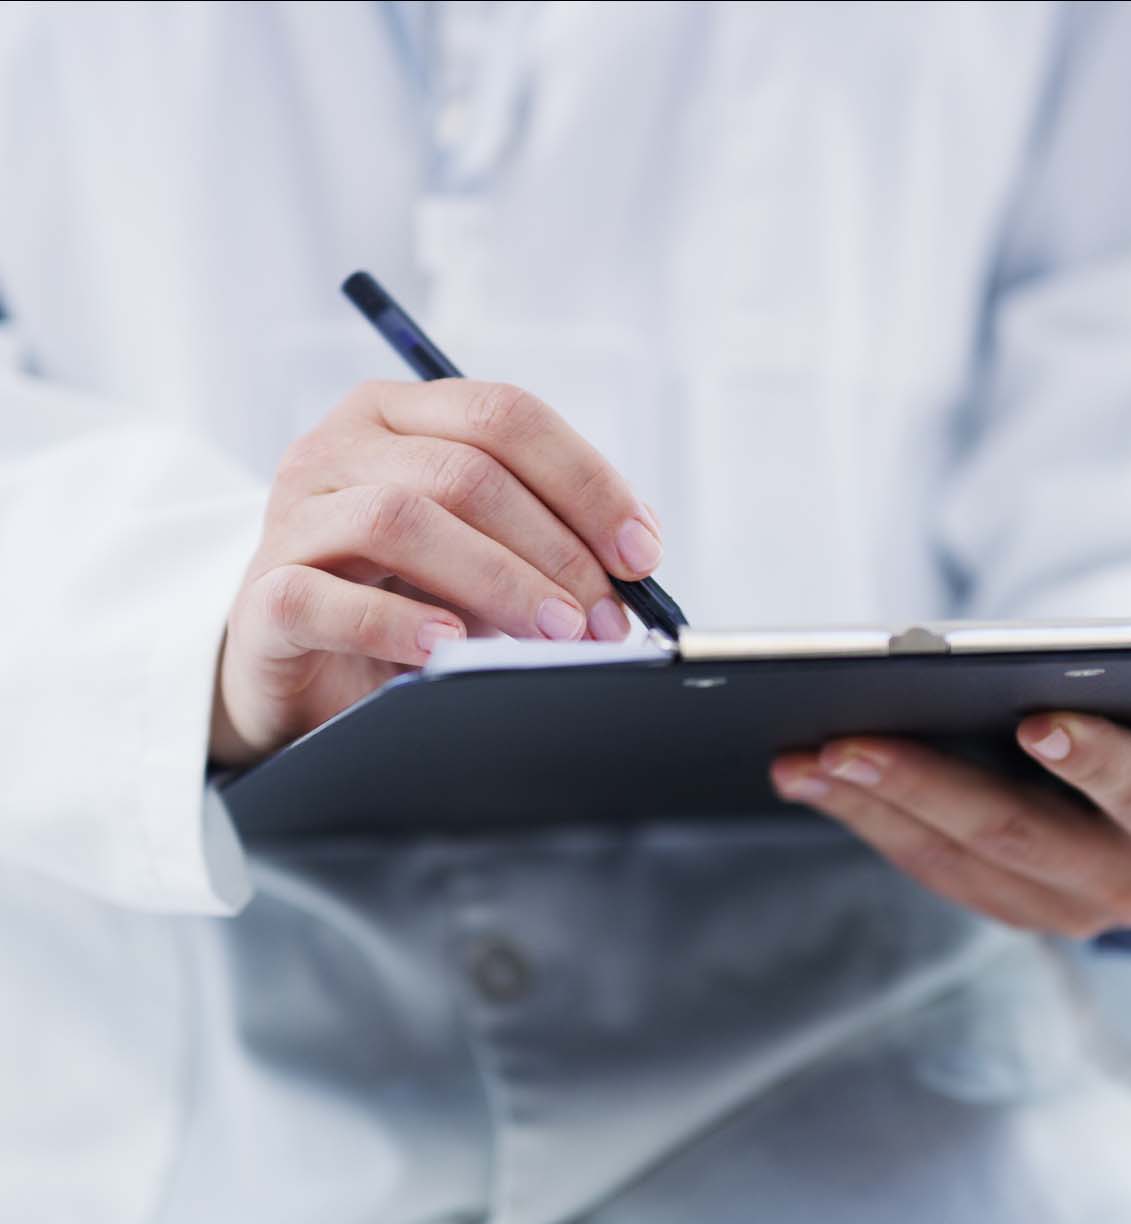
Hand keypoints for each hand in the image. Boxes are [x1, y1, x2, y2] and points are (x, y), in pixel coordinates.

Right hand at [211, 379, 663, 763]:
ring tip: (555, 632)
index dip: (586, 481)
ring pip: (402, 520)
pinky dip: (397, 622)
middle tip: (608, 617)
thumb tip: (639, 548)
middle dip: (556, 548)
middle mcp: (338, 446)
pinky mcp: (260, 597)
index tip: (641, 553)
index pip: (506, 416)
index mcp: (399, 414)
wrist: (304, 673)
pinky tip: (450, 645)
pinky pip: (323, 597)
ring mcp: (291, 516)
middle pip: (465, 470)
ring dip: (498, 580)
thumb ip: (550, 532)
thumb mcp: (486, 549)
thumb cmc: (408, 598)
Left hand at [769, 713, 1130, 938]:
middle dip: (927, 786)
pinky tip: (818, 782)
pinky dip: (873, 824)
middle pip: (1020, 836)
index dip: (1096, 760)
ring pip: (960, 862)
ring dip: (872, 809)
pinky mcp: (1017, 912)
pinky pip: (938, 870)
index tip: (1036, 722)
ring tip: (802, 759)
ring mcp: (1068, 912)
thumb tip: (1041, 652)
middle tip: (848, 741)